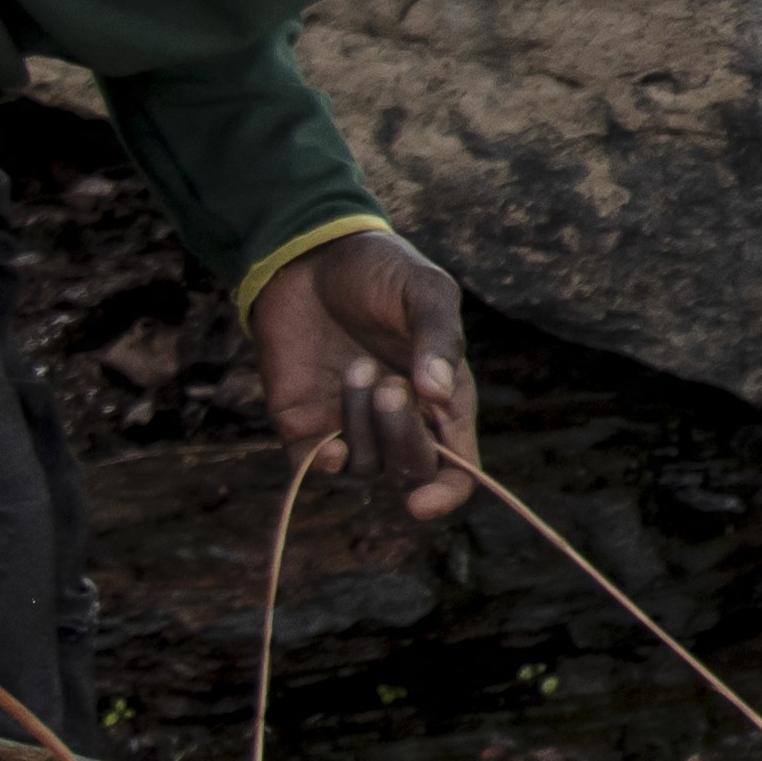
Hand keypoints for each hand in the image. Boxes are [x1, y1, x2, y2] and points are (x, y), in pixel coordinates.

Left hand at [252, 235, 481, 526]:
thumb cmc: (380, 271)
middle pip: (413, 470)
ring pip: (365, 466)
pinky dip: (323, 464)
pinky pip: (315, 467)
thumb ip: (438, 339)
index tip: (422, 503)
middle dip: (402, 437)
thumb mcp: (424, 291)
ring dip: (362, 424)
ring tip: (355, 366)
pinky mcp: (305, 424)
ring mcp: (352, 426)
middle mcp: (401, 421)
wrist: (310, 256)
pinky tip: (326, 444)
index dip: (446, 494)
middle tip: (388, 384)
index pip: (456, 468)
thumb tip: (439, 393)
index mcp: (444, 398)